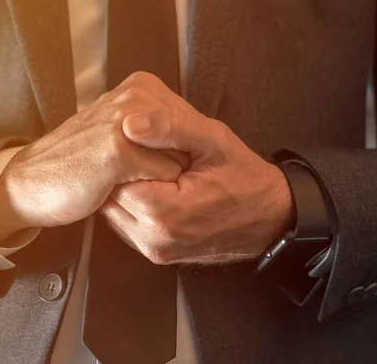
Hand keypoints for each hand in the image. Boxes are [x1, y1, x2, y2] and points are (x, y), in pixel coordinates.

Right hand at [0, 72, 190, 243]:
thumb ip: (156, 125)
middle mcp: (136, 95)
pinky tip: (120, 187)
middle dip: (177, 160)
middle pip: (191, 138)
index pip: (190, 120)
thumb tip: (196, 138)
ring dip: (164, 177)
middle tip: (139, 172)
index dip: (180, 149)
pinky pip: (167, 175)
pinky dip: (153, 190)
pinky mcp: (119, 150)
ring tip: (126, 178)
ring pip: (182, 158)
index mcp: (140, 86)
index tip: (154, 161)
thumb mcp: (121, 129)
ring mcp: (127, 120)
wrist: (32, 182)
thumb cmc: (80, 161)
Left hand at [100, 97, 294, 264]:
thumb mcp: (215, 140)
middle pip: (109, 195)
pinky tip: (151, 188)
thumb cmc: (244, 177)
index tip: (141, 140)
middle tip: (141, 152)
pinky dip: (130, 204)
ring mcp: (153, 250)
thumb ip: (172, 127)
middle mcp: (153, 239)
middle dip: (120, 171)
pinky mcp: (154, 254)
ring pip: (111, 212)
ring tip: (147, 169)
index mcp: (166, 213)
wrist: (268, 218)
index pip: (115, 176)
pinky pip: (123, 224)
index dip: (124, 153)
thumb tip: (129, 123)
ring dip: (123, 188)